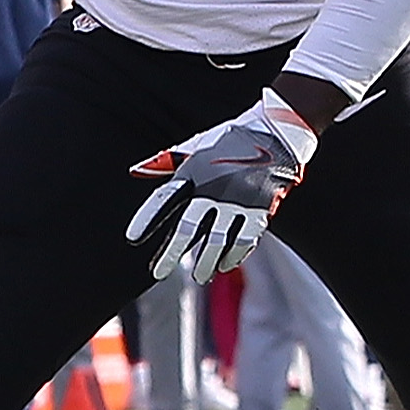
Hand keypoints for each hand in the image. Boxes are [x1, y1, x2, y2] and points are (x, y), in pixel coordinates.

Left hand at [125, 95, 318, 282]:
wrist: (278, 132)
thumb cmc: (229, 140)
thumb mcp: (196, 145)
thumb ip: (166, 161)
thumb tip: (135, 171)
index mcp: (194, 170)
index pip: (164, 199)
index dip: (147, 220)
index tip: (132, 239)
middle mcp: (213, 187)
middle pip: (187, 227)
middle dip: (170, 253)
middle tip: (158, 272)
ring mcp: (238, 200)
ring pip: (216, 241)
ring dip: (206, 262)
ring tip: (199, 277)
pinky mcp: (260, 208)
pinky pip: (244, 239)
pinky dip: (234, 255)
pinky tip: (225, 265)